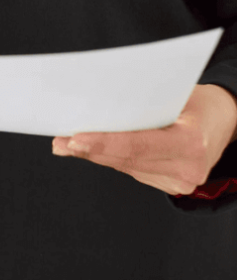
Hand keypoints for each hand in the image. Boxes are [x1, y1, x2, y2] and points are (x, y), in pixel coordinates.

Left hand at [51, 84, 236, 195]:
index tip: (74, 138)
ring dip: (94, 155)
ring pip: (126, 167)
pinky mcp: (173, 185)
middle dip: (89, 149)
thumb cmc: (198, 101)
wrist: (225, 121)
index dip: (104, 142)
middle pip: (127, 159)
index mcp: (190, 142)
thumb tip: (96, 102)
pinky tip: (88, 151)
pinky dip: (110, 159)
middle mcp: (188, 168)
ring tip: (64, 145)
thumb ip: (140, 103)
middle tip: (59, 141)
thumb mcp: (176, 94)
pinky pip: (133, 170)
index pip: (138, 145)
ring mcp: (181, 181)